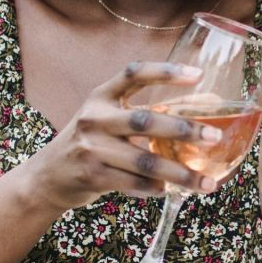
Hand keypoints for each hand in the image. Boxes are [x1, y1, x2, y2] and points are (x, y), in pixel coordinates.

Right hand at [21, 61, 221, 211]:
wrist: (47, 177)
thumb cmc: (93, 142)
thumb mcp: (111, 118)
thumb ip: (150, 112)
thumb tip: (209, 104)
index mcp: (102, 96)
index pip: (134, 73)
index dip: (165, 71)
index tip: (198, 74)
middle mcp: (95, 118)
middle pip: (146, 120)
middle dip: (184, 130)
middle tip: (214, 137)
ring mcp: (91, 148)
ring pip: (145, 161)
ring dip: (180, 174)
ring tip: (207, 184)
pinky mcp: (92, 176)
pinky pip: (134, 184)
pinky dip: (156, 189)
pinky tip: (169, 190)